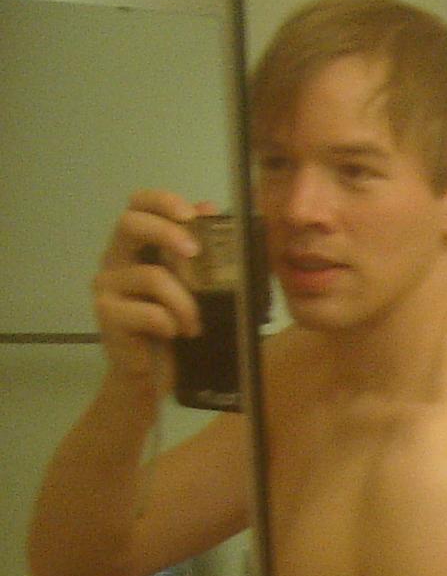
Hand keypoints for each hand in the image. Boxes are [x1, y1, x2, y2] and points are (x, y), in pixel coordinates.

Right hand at [91, 190, 212, 390]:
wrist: (154, 373)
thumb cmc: (178, 325)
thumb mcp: (198, 286)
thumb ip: (203, 250)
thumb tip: (210, 207)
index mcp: (137, 245)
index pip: (138, 205)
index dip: (162, 201)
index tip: (192, 214)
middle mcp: (116, 258)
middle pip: (129, 224)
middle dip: (167, 233)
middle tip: (196, 253)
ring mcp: (107, 285)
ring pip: (151, 276)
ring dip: (185, 302)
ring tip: (196, 324)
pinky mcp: (107, 313)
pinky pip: (149, 312)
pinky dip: (172, 324)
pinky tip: (177, 335)